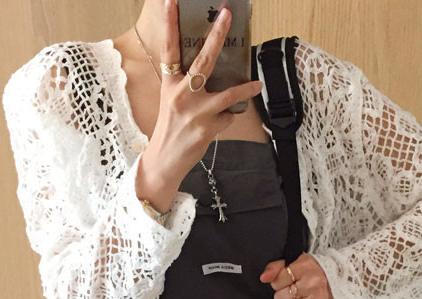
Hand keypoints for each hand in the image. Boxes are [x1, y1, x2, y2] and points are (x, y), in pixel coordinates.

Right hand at [149, 0, 264, 183]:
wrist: (165, 160)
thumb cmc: (170, 127)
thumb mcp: (171, 100)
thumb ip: (185, 82)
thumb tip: (209, 66)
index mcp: (169, 84)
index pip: (169, 49)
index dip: (170, 24)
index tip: (172, 1)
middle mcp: (181, 95)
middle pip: (203, 61)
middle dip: (217, 36)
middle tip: (227, 15)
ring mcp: (196, 112)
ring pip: (227, 94)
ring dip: (245, 89)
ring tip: (256, 85)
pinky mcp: (208, 128)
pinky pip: (227, 116)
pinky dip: (227, 117)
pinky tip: (219, 122)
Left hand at [260, 253, 335, 298]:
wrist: (333, 280)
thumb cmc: (309, 271)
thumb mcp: (293, 262)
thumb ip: (275, 268)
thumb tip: (263, 278)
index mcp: (305, 267)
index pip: (278, 280)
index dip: (278, 281)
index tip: (286, 279)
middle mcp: (312, 284)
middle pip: (280, 297)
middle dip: (283, 293)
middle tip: (292, 289)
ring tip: (295, 297)